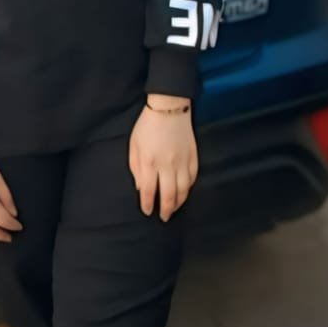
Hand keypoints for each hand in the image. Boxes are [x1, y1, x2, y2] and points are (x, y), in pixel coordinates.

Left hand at [129, 99, 197, 221]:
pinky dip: (188, 189)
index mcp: (150, 162)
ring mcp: (183, 161)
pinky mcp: (194, 157)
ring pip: (184, 190)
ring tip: (174, 209)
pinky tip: (183, 193)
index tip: (147, 212)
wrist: (169, 108)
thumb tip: (141, 188)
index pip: (149, 191)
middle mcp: (167, 165)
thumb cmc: (147, 126)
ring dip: (179, 203)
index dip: (148, 204)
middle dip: (166, 210)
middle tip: (164, 218)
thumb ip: (136, 169)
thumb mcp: (134, 146)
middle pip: (169, 195)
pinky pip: (192, 178)